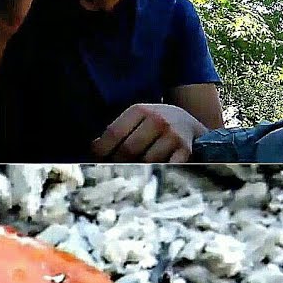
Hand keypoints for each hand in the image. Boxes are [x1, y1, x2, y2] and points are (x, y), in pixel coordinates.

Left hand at [92, 104, 207, 161]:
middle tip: (113, 168)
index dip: (101, 149)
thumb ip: (117, 131)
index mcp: (139, 110)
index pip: (113, 133)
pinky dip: (156, 172)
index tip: (96, 159)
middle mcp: (157, 120)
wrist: (188, 122)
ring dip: (137, 169)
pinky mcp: (186, 150)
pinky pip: (165, 167)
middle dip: (117, 162)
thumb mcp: (135, 119)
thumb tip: (93, 148)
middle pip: (128, 149)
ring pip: (146, 161)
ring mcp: (173, 135)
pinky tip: (151, 173)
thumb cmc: (153, 124)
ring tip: (132, 170)